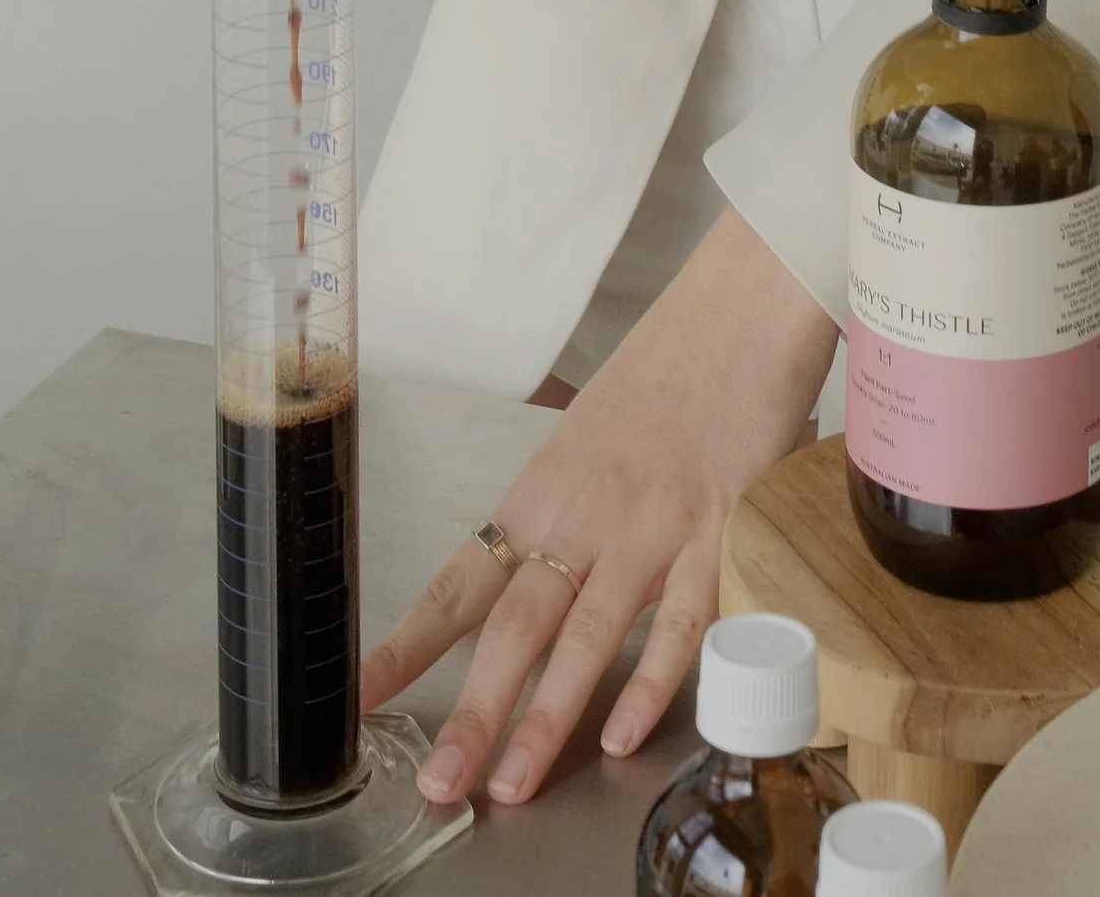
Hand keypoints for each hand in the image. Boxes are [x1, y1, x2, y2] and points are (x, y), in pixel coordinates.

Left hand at [361, 207, 838, 808]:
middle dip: (472, 711)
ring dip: (547, 717)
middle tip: (439, 783)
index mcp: (543, 490)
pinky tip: (622, 734)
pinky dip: (652, 681)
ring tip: (514, 784)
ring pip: (587, 634)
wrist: (738, 314)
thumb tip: (517, 590)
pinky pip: (682, 621)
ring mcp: (652, 527)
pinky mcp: (717, 534)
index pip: (460, 581)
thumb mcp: (586, 443)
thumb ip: (557, 520)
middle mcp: (586, 513)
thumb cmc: (664, 376)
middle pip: (515, 624)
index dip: (407, 645)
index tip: (361, 699)